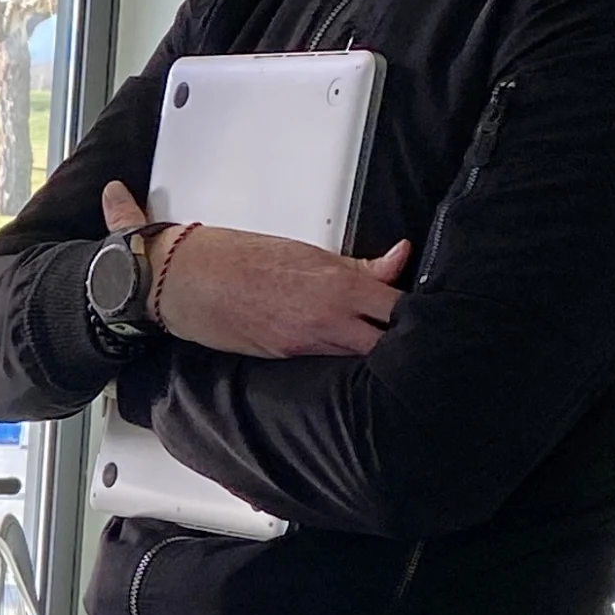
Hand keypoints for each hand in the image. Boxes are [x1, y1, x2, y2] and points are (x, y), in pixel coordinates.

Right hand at [107, 181, 408, 358]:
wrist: (183, 279)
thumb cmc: (236, 257)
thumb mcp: (307, 252)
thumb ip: (359, 265)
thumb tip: (400, 257)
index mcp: (336, 288)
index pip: (400, 310)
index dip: (422, 317)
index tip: (431, 316)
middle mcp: (325, 324)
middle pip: (387, 346)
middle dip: (403, 344)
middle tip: (417, 340)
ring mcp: (304, 346)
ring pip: (358, 359)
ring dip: (373, 354)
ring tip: (386, 350)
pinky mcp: (284, 359)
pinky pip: (326, 362)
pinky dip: (341, 359)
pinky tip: (346, 354)